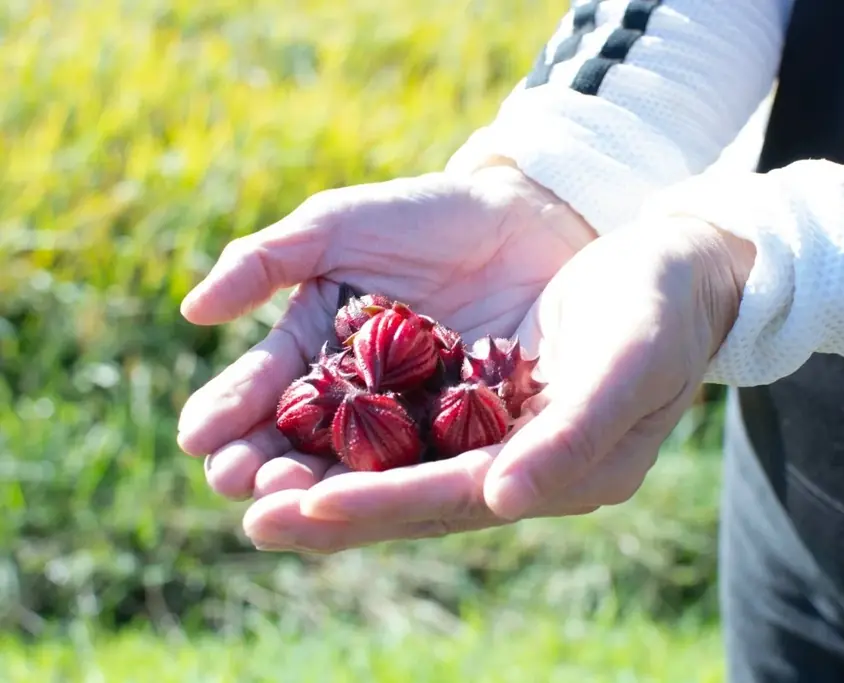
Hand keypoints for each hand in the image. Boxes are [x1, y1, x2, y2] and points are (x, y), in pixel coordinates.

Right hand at [178, 165, 595, 500]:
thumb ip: (265, 261)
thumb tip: (192, 311)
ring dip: (318, 489)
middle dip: (264, 465)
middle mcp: (354, 399)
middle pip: (299, 443)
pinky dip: (400, 485)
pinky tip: (374, 499)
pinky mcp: (469, 435)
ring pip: (356, 468)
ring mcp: (410, 422)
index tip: (196, 437)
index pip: (259, 391)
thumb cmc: (421, 218)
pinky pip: (430, 464)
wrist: (520, 222)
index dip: (227, 413)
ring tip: (289, 501)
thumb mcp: (337, 227)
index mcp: (313, 352)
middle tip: (237, 483)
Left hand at [241, 215, 754, 552]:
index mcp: (564, 474)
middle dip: (332, 507)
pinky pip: (404, 423)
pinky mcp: (476, 399)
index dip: (385, 505)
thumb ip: (572, 435)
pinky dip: (349, 428)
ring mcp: (496, 436)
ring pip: (398, 466)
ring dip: (326, 474)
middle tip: (251, 515)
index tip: (308, 506)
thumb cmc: (661, 309)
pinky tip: (292, 426)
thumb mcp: (631, 361)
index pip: (461, 498)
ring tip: (246, 483)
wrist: (672, 267)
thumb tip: (503, 502)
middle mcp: (521, 469)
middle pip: (414, 497)